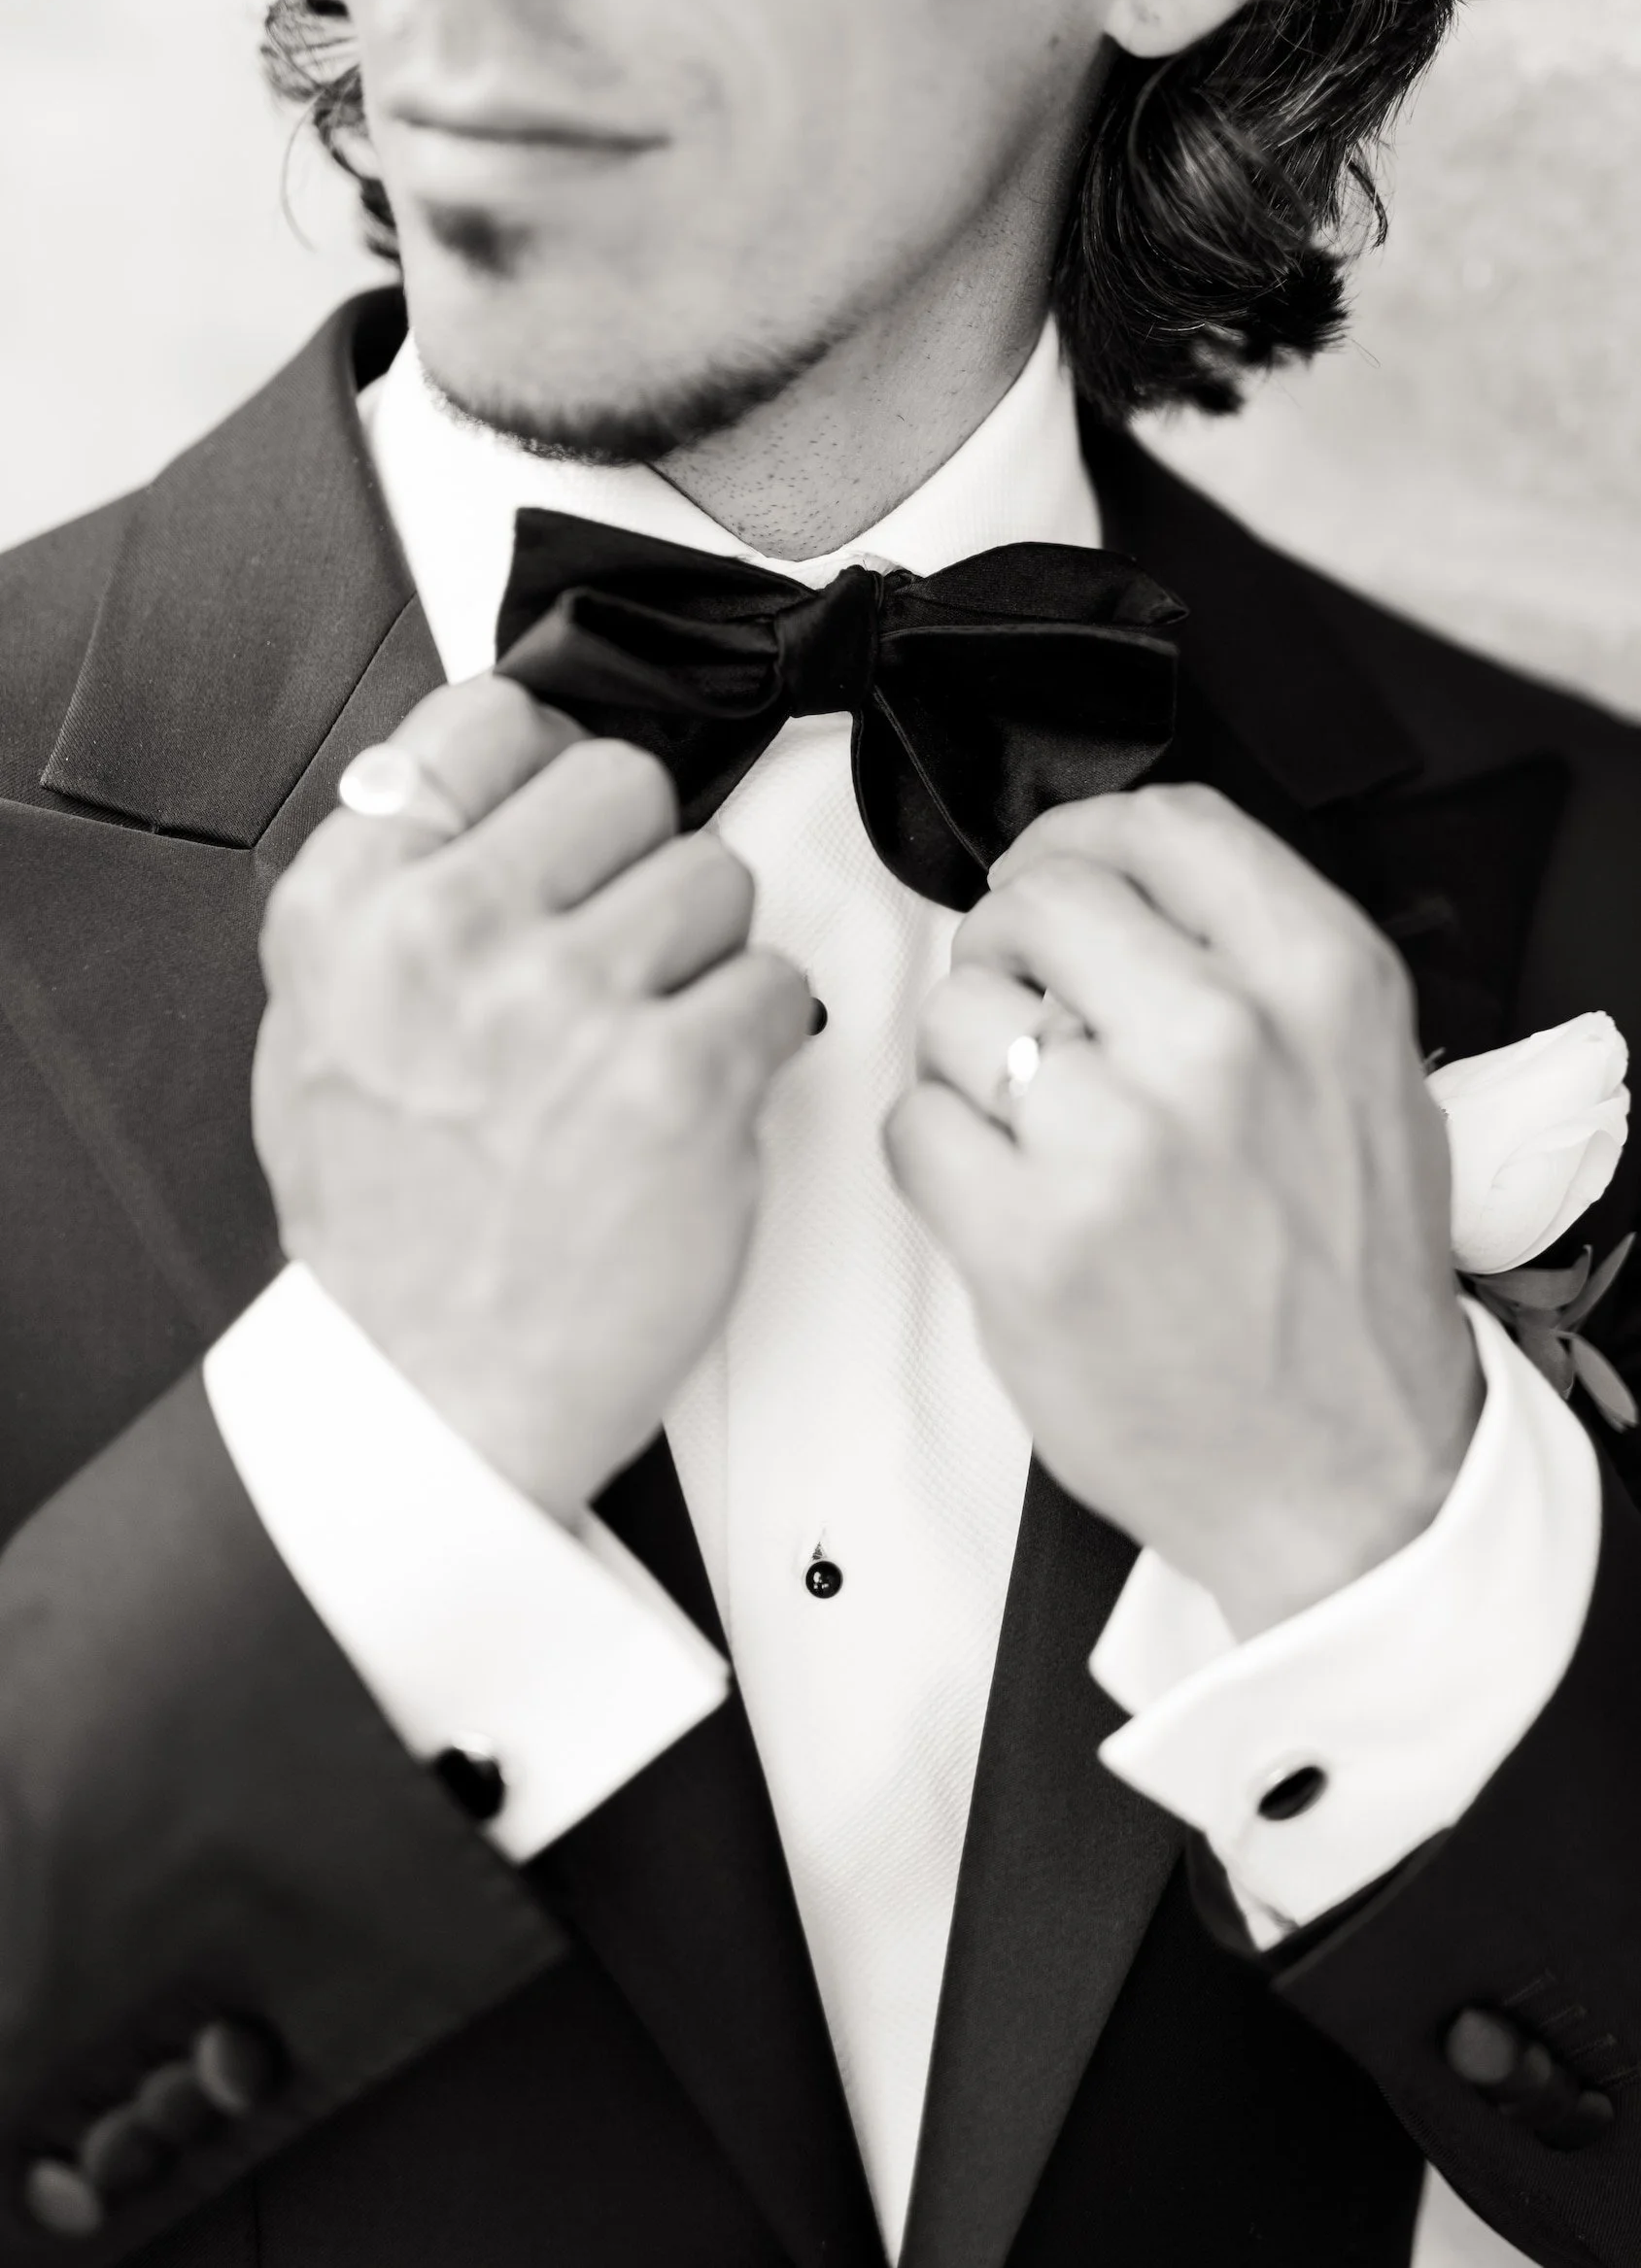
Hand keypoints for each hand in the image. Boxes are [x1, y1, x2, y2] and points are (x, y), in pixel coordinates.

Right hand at [255, 677, 809, 1521]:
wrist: (434, 1394)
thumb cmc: (389, 1229)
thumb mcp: (319, 1032)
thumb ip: (390, 899)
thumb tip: (482, 790)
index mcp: (352, 909)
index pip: (488, 721)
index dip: (548, 771)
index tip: (564, 830)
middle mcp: (452, 935)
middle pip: (623, 779)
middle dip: (640, 861)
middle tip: (620, 949)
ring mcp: (572, 1003)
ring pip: (718, 874)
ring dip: (708, 951)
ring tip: (657, 1035)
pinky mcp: (684, 1081)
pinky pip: (776, 982)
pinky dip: (760, 1034)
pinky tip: (704, 1092)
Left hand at [886, 784, 1483, 1637]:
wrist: (1347, 1469)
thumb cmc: (1344, 1284)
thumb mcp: (1362, 1077)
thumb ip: (1256, 964)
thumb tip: (1116, 890)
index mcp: (1321, 984)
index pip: (1161, 825)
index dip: (1081, 839)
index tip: (1055, 872)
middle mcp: (1222, 1042)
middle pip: (1036, 901)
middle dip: (1012, 951)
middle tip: (1031, 1016)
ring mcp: (1118, 1140)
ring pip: (958, 1012)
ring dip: (972, 1066)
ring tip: (1038, 1137)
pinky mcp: (1028, 1238)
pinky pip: (913, 1123)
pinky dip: (940, 1156)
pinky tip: (1006, 1198)